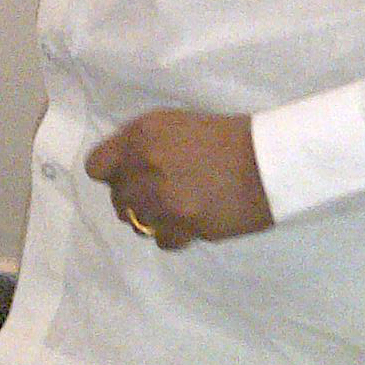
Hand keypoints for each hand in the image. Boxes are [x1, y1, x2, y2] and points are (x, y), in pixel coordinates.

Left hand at [82, 109, 270, 248]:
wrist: (267, 160)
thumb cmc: (224, 137)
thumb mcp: (174, 124)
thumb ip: (141, 144)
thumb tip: (121, 169)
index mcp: (141, 135)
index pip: (96, 167)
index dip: (111, 174)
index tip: (127, 176)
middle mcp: (144, 166)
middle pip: (117, 198)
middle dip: (134, 198)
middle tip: (160, 193)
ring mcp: (163, 199)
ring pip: (136, 222)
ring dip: (153, 217)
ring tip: (176, 208)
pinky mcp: (183, 225)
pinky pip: (161, 240)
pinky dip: (174, 234)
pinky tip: (190, 221)